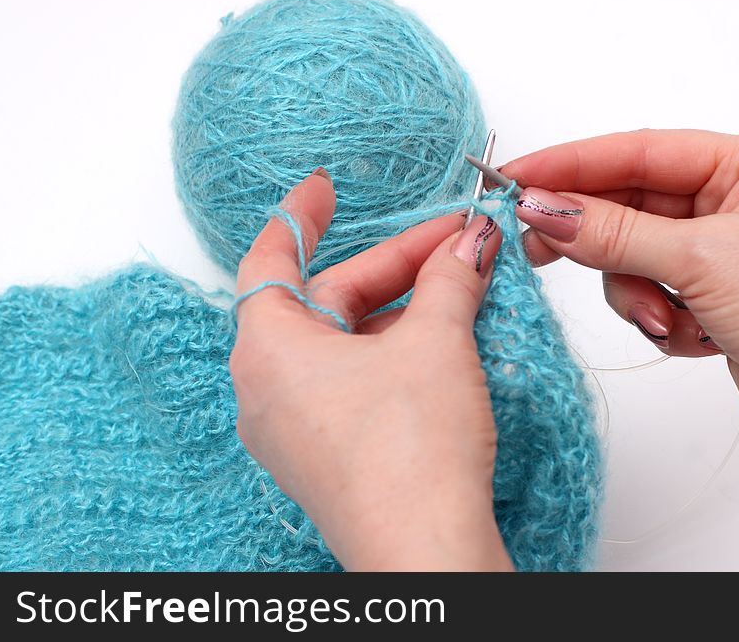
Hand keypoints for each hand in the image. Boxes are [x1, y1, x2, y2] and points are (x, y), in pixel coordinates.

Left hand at [229, 169, 512, 570]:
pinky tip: (440, 346)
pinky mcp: (325, 456)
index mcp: (268, 349)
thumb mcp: (436, 342)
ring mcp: (294, 428)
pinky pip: (349, 384)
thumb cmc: (410, 452)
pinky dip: (390, 355)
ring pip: (343, 345)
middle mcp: (267, 389)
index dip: (301, 215)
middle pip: (325, 301)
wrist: (424, 551)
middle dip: (393, 267)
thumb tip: (471, 243)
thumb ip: (450, 280)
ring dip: (400, 312)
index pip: (271, 258)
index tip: (326, 187)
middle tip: (453, 244)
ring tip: (460, 292)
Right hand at [501, 130, 738, 479]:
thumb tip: (544, 208)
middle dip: (592, 236)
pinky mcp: (704, 300)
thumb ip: (614, 233)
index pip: (634, 153)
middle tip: (537, 247)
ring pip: (628, 258)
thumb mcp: (701, 260)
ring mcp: (712, 255)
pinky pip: (646, 297)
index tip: (516, 179)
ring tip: (662, 316)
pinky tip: (695, 338)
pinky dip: (658, 320)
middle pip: (625, 205)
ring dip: (636, 293)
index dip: (569, 165)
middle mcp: (725, 204)